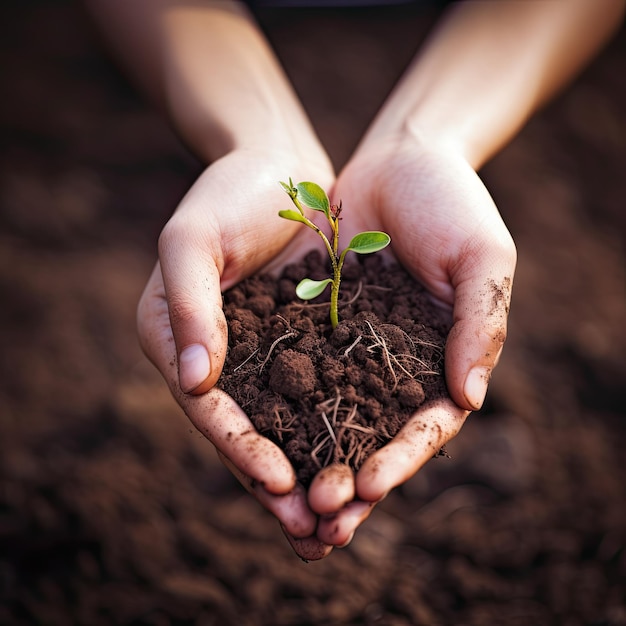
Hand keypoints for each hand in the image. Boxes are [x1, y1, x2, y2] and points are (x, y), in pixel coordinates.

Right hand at [137, 147, 335, 559]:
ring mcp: (261, 351)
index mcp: (176, 336)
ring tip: (342, 517)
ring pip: (285, 422)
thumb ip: (188, 304)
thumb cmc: (228, 191)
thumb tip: (194, 382)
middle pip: (245, 429)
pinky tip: (366, 457)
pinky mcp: (302, 341)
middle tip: (313, 532)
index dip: (238, 447)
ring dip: (311, 467)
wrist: (279, 163)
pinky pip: (320, 391)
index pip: (206, 407)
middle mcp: (217, 355)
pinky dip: (337, 426)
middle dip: (276, 481)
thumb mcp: (193, 236)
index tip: (277, 482)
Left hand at [305, 136, 516, 545]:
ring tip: (278, 503)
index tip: (368, 488)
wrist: (399, 158)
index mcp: (439, 360)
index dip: (399, 460)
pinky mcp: (307, 323)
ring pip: (321, 415)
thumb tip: (467, 399)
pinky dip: (270, 403)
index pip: (423, 425)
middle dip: (345, 481)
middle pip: (368, 435)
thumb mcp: (481, 257)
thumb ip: (479, 324)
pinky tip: (247, 434)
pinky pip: (286, 368)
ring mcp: (346, 347)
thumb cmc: (453, 204)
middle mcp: (389, 364)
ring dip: (302, 460)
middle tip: (319, 526)